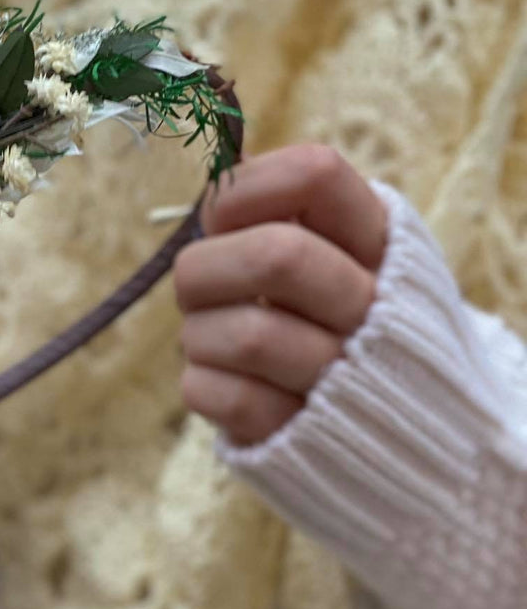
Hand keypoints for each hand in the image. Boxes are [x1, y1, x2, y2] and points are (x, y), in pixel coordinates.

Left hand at [175, 144, 387, 445]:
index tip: (224, 217)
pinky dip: (205, 385)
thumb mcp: (344, 256)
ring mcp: (344, 379)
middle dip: (206, 267)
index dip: (246, 188)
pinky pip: (225, 397)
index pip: (314, 175)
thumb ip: (287, 212)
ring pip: (244, 336)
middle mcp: (374, 308)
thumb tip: (222, 172)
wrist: (411, 435)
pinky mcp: (302, 437)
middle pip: (276, 257)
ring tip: (213, 339)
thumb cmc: (344, 324)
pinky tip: (225, 382)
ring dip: (200, 334)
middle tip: (197, 285)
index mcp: (382, 244)